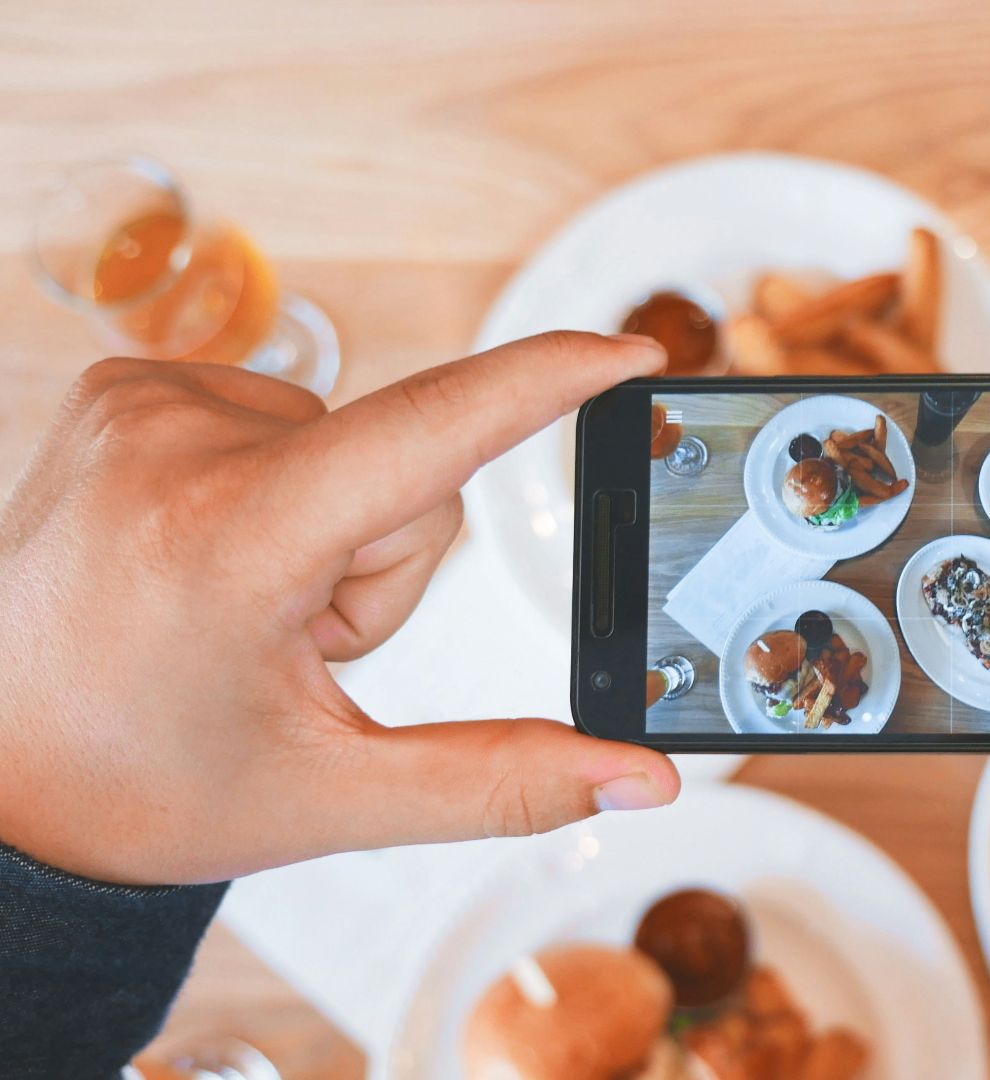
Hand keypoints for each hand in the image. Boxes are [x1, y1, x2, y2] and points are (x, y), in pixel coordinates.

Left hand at [0, 332, 679, 885]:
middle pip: (408, 470)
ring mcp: (140, 402)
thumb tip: (642, 781)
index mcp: (230, 541)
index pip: (431, 431)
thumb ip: (506, 782)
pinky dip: (279, 490)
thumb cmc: (138, 785)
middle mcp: (176, 443)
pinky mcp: (126, 388)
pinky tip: (209, 557)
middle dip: (387, 563)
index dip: (548, 383)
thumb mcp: (331, 796)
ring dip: (332, 529)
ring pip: (352, 443)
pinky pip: (284, 418)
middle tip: (291, 644)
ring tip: (237, 606)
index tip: (632, 351)